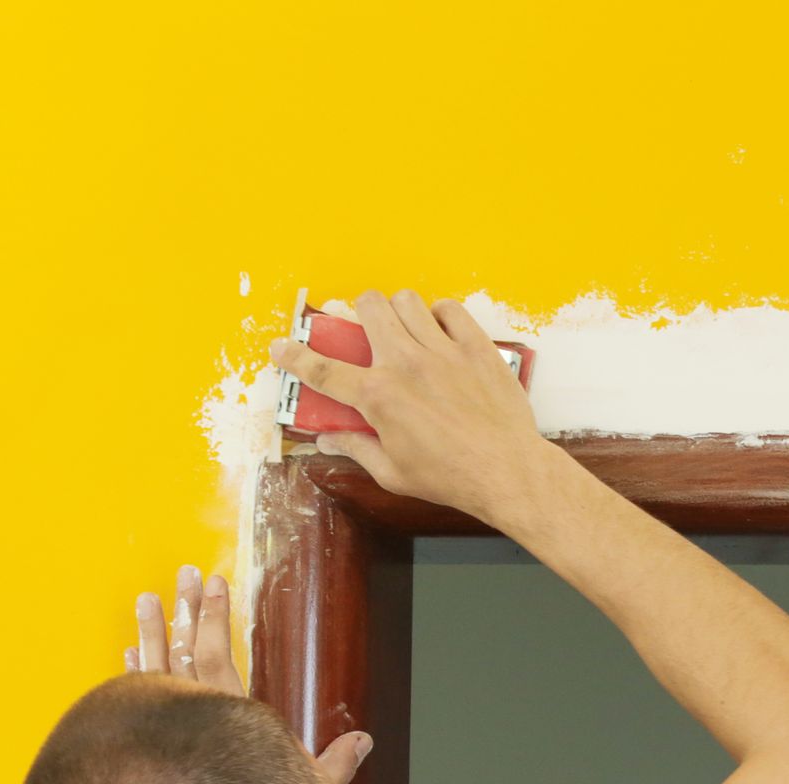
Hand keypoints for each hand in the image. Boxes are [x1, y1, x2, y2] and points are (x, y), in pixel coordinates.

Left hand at [123, 565, 372, 783]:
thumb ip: (332, 768)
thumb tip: (364, 739)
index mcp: (228, 721)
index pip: (216, 654)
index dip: (214, 616)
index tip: (214, 584)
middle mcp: (189, 723)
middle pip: (182, 652)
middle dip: (185, 609)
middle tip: (185, 573)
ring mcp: (158, 739)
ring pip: (150, 672)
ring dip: (149, 632)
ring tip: (146, 598)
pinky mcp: (138, 756)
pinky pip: (132, 707)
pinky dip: (131, 678)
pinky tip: (127, 658)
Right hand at [269, 289, 553, 517]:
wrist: (507, 470)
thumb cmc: (450, 477)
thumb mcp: (393, 472)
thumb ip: (356, 449)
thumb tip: (328, 441)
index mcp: (378, 397)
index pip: (323, 370)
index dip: (295, 356)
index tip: (282, 347)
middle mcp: (406, 364)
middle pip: (368, 307)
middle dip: (358, 312)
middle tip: (364, 328)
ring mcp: (443, 351)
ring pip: (407, 300)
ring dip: (398, 310)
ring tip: (405, 330)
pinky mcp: (477, 347)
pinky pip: (451, 309)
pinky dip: (441, 314)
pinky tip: (441, 332)